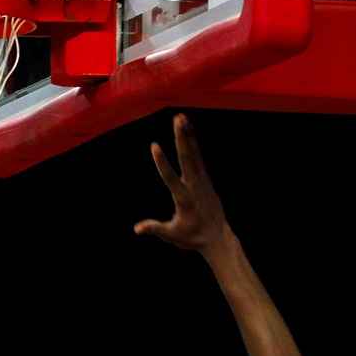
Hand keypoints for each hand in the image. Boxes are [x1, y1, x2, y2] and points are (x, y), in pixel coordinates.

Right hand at [133, 113, 232, 255]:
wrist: (218, 238)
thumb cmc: (193, 238)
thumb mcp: (172, 236)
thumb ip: (155, 229)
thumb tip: (137, 229)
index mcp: (185, 200)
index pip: (170, 178)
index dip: (162, 162)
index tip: (154, 146)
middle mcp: (195, 187)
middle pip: (187, 158)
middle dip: (182, 138)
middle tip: (177, 119)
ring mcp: (203, 181)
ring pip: (194, 154)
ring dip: (188, 135)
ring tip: (181, 117)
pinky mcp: (206, 180)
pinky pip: (199, 157)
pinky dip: (194, 143)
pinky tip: (189, 131)